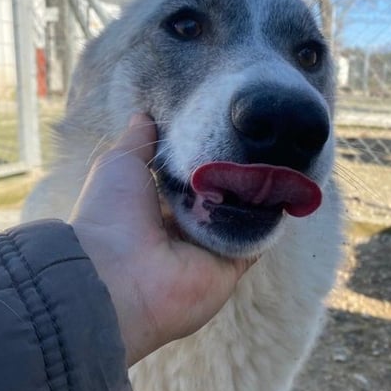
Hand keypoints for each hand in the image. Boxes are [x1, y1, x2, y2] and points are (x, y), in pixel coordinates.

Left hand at [70, 114, 254, 365]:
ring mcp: (209, 250)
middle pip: (220, 197)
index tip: (227, 128)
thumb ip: (138, 142)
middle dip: (236, 171)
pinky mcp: (230, 267)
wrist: (118, 275)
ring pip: (242, 215)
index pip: (189, 181)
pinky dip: (267, 219)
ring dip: (254, 190)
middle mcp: (184, 231)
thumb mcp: (119, 165)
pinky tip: (280, 186)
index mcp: (156, 209)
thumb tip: (144, 114)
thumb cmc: (111, 216)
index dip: (206, 157)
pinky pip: (256, 240)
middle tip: (259, 138)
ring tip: (275, 153)